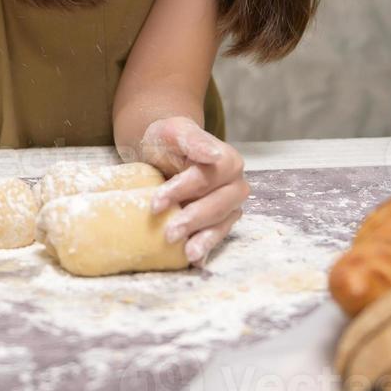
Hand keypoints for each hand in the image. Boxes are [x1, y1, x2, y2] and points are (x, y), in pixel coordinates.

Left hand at [138, 116, 247, 265]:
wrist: (161, 151)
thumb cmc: (168, 140)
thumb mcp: (174, 131)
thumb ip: (193, 140)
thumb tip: (214, 154)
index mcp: (228, 160)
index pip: (207, 177)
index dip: (182, 190)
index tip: (156, 203)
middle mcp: (235, 185)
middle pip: (217, 204)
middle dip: (192, 219)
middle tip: (168, 233)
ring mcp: (230, 206)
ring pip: (220, 224)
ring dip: (203, 238)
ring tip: (187, 252)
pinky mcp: (221, 222)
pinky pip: (216, 236)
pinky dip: (206, 247)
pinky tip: (195, 259)